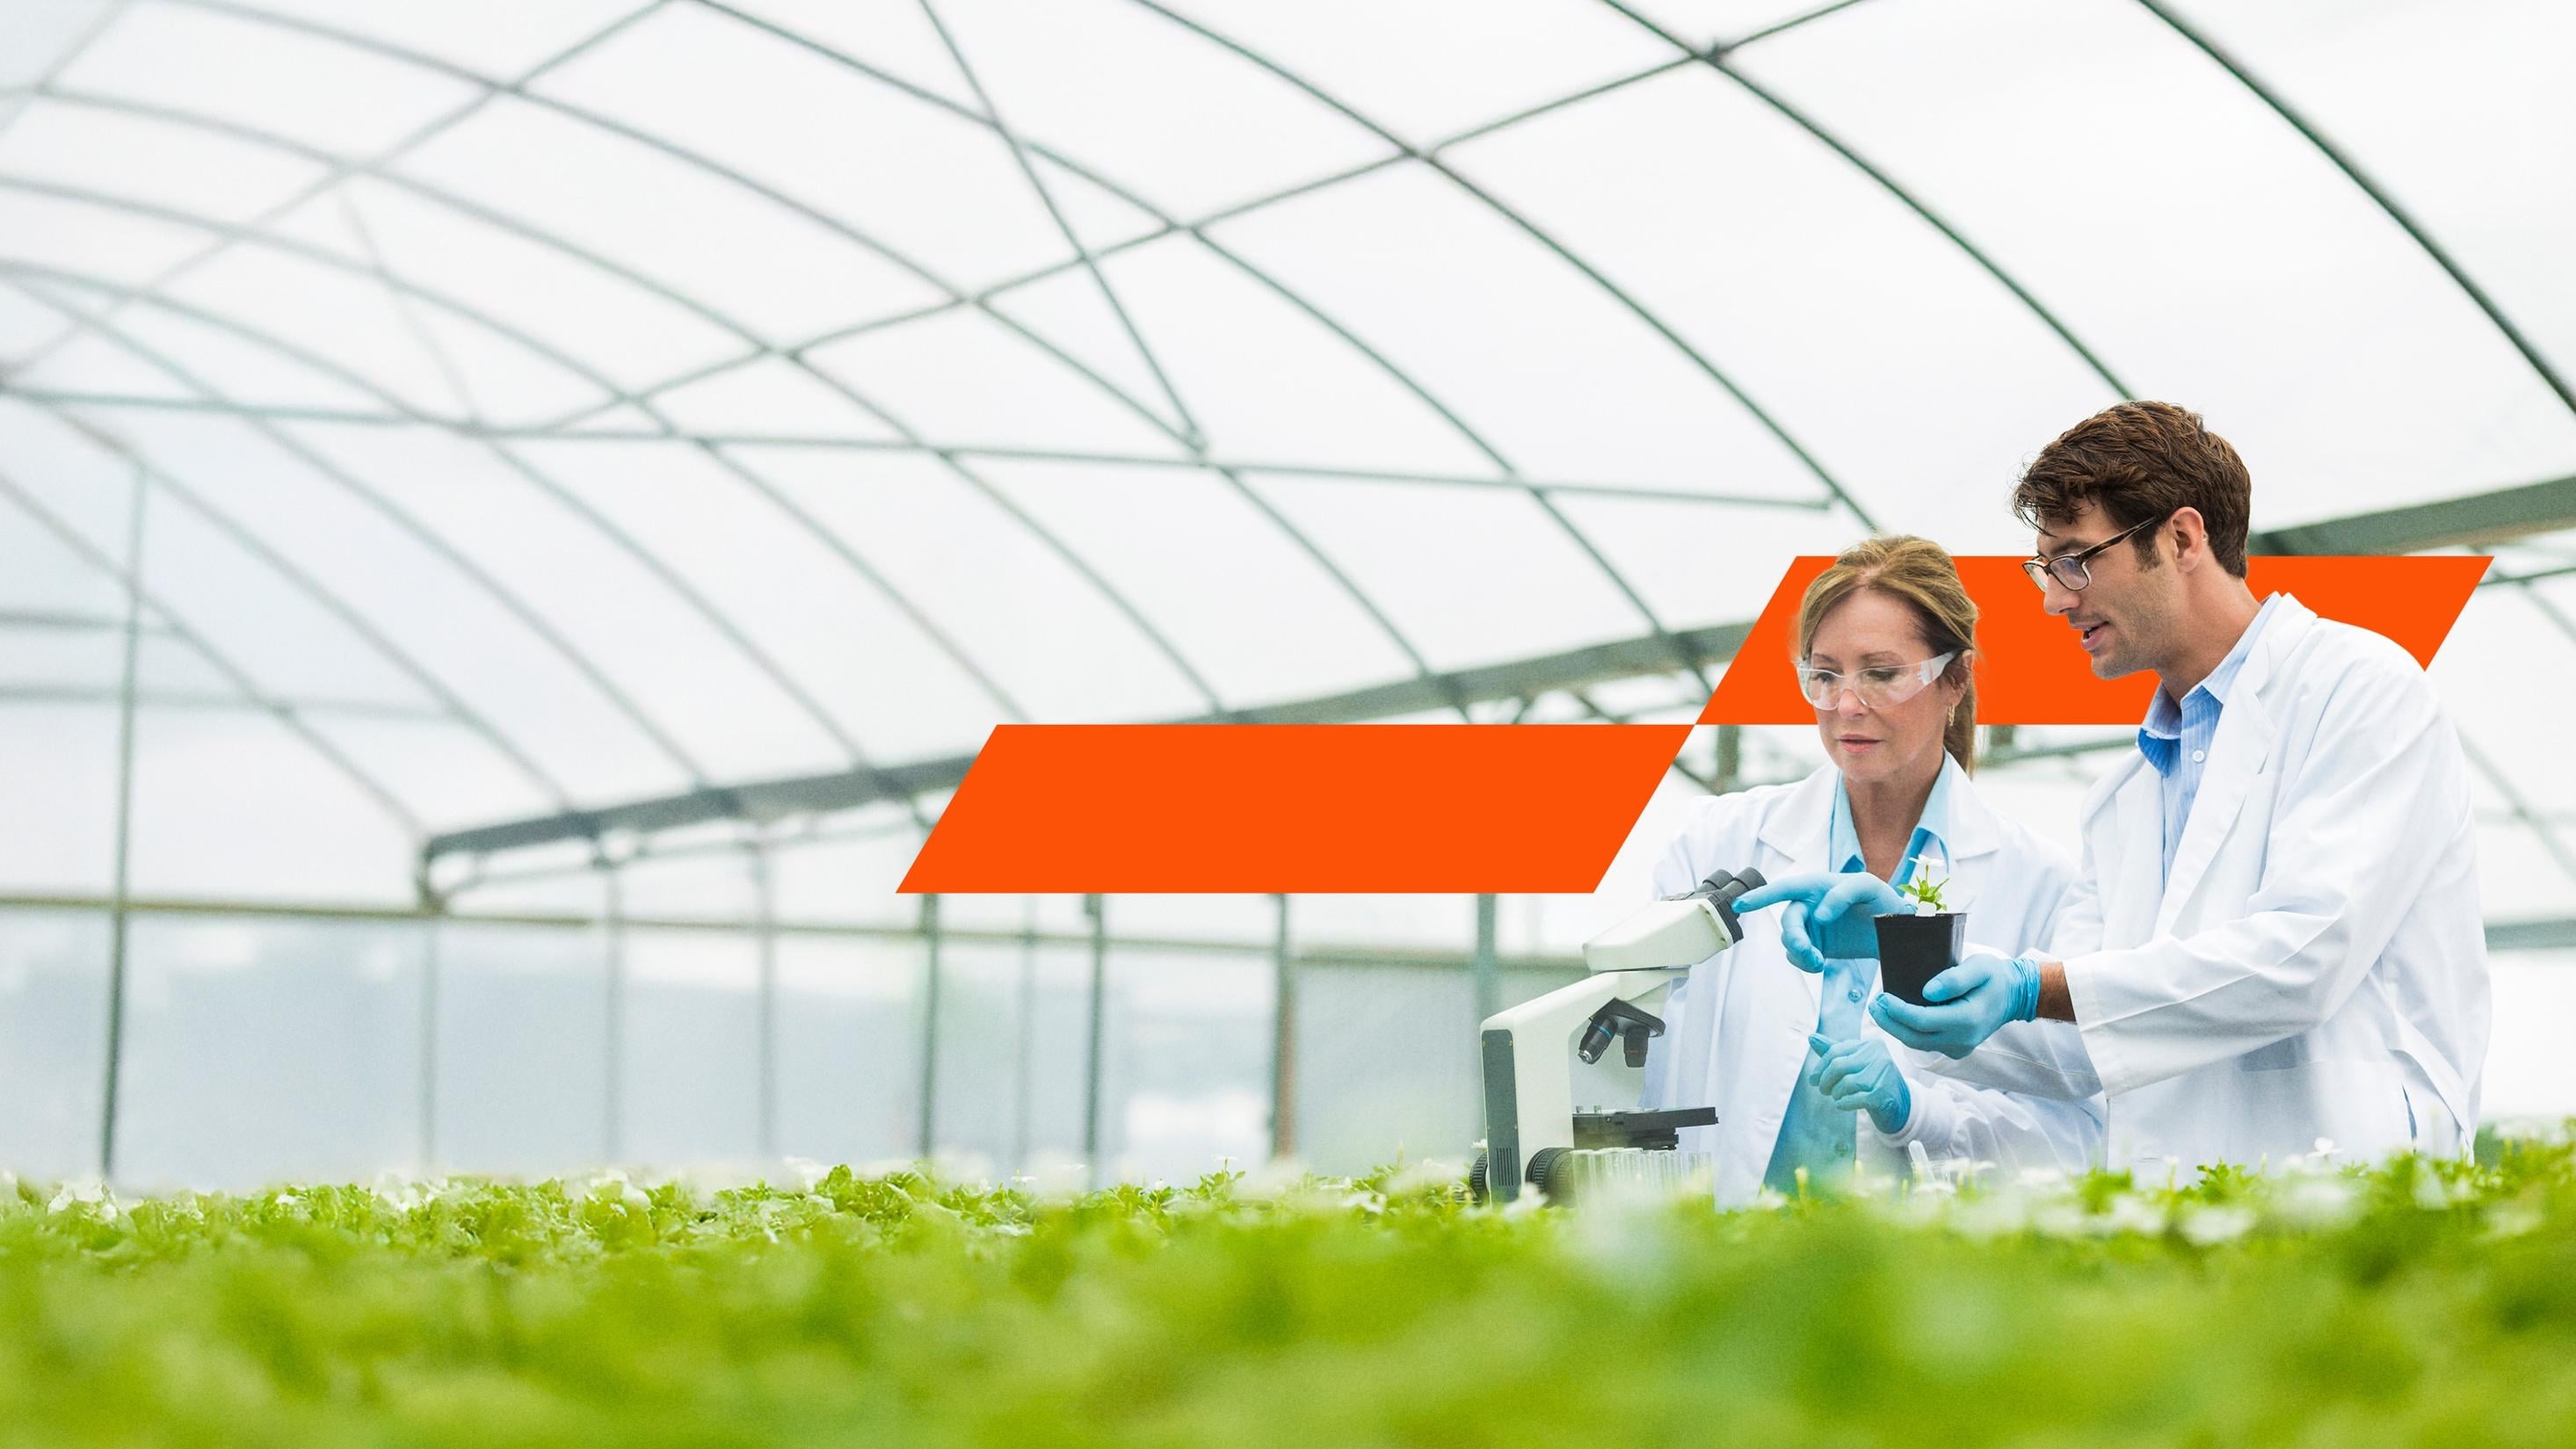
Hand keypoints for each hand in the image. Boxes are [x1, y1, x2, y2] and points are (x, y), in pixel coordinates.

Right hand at [1734, 872, 1904, 971]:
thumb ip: (1843, 894)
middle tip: (1811, 956)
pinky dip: (1803, 963)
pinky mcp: (1815, 946)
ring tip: (1819, 963)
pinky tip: (1819, 965)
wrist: (1897, 931)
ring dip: (1801, 954)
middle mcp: (1809, 904)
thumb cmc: (1883, 900)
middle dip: (1795, 939)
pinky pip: (1797, 956)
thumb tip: (1818, 915)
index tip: (1741, 905)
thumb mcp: (1869, 887)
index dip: (1761, 896)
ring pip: (1790, 941)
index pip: (1784, 889)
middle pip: (1789, 921)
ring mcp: (1811, 927)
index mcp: (1817, 886)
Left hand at [1808, 1032, 1910, 1134]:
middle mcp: (1879, 1056)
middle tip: (1823, 1091)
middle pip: (1838, 1066)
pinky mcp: (1884, 1095)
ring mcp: (1884, 1075)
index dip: (1820, 1067)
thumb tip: (1811, 1037)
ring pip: (1846, 1083)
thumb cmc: (1872, 1081)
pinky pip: (1855, 1098)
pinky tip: (1842, 1105)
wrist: (1900, 1105)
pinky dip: (1844, 1103)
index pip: (1835, 1051)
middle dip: (1825, 1081)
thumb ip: (1833, 1051)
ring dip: (1836, 1093)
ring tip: (1837, 1097)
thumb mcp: (1853, 1063)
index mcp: (1870, 1044)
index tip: (1813, 1080)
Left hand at [1868, 954, 2039, 1057]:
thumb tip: (1926, 991)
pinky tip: (1896, 1016)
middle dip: (1889, 1022)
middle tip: (1872, 1004)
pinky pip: (1925, 1043)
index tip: (1881, 996)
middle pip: (1914, 1037)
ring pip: (1917, 1043)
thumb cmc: (1994, 977)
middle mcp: (1962, 1040)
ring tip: (1878, 1009)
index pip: (1922, 1021)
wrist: (2014, 996)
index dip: (1897, 1011)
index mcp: (1967, 1021)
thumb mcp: (1979, 967)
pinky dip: (1908, 1031)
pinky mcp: (1955, 1048)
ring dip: (1895, 1028)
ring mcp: (1959, 1048)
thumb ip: (1954, 979)